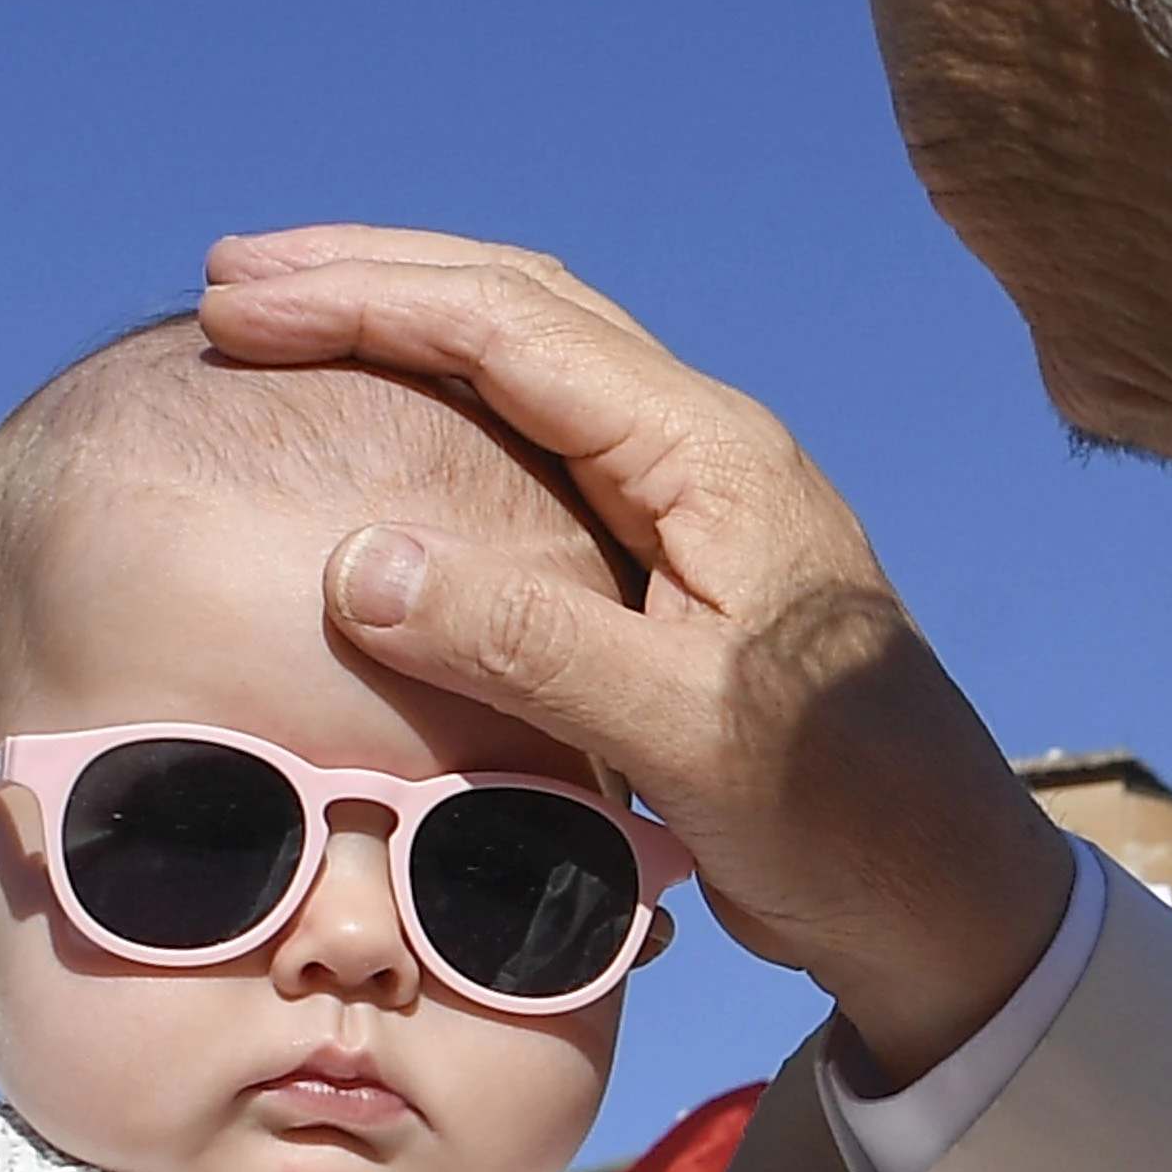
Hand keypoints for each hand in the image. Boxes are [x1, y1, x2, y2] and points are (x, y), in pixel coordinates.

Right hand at [201, 225, 1081, 1082]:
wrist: (942, 891)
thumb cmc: (840, 813)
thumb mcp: (680, 735)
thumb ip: (522, 641)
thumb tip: (355, 560)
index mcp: (710, 456)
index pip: (511, 330)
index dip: (366, 302)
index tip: (239, 306)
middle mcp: (702, 449)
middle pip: (519, 310)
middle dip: (372, 280)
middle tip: (230, 284)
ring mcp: (691, 501)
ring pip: (532, 364)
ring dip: (409, 330)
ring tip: (285, 321)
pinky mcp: (674, 562)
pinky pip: (544, 443)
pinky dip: (451, 410)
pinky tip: (387, 431)